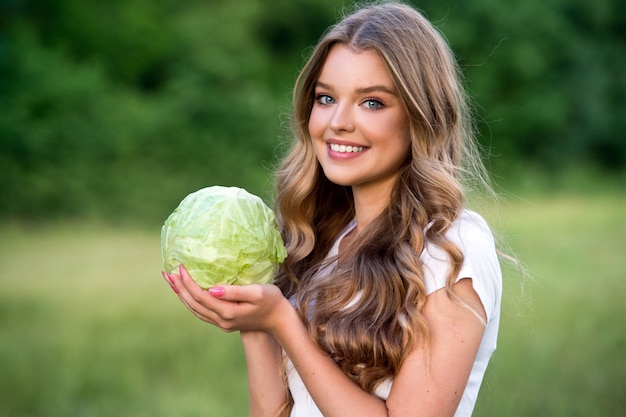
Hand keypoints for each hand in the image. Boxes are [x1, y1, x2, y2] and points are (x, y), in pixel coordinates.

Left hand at [162, 265, 291, 333]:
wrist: (279, 320)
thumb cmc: (271, 301)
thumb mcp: (257, 292)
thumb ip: (234, 291)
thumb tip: (212, 289)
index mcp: (227, 312)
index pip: (200, 296)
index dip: (188, 282)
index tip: (180, 267)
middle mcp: (221, 320)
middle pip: (193, 304)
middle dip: (179, 288)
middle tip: (167, 272)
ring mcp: (222, 323)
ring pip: (195, 310)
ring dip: (182, 295)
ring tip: (171, 281)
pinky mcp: (224, 322)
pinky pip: (201, 312)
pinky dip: (190, 302)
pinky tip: (187, 293)